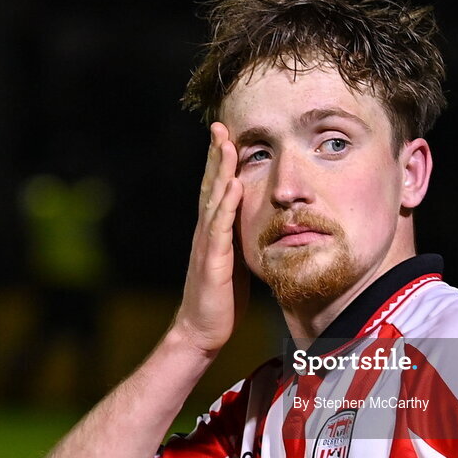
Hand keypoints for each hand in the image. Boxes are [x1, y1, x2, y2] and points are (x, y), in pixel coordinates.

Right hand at [171, 122, 248, 354]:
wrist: (202, 331)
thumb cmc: (220, 300)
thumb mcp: (234, 262)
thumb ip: (239, 239)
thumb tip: (256, 222)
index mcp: (213, 232)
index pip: (216, 190)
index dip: (220, 163)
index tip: (227, 135)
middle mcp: (206, 233)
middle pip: (210, 186)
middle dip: (216, 156)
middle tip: (220, 126)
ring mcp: (207, 245)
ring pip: (213, 201)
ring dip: (220, 171)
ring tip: (227, 145)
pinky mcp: (213, 262)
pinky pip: (219, 229)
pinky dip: (226, 205)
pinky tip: (234, 186)